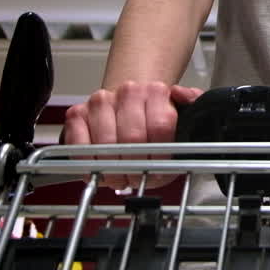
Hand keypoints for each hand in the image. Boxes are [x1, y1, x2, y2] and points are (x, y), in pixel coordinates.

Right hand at [63, 81, 203, 189]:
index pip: (160, 126)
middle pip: (132, 138)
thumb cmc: (152, 116)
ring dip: (114, 168)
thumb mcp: (182, 112)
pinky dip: (89, 162)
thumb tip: (183, 94)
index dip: (160, 156)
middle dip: (136, 167)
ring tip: (121, 176)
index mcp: (155, 91)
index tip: (158, 170)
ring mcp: (100, 101)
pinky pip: (79, 145)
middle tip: (137, 178)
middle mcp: (127, 92)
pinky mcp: (76, 113)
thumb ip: (192, 103)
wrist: (127, 101)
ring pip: (106, 144)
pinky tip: (100, 168)